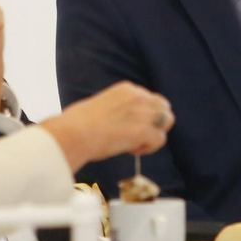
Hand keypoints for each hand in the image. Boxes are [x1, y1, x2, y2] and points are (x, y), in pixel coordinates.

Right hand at [40, 83, 173, 172]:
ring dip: (155, 134)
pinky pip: (160, 139)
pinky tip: (132, 150)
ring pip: (166, 121)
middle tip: (138, 136)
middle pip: (164, 107)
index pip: (150, 99)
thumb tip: (121, 122)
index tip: (131, 126)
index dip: (145, 115)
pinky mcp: (143, 130)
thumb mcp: (101, 105)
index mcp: (127, 89)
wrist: (74, 133)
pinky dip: (149, 148)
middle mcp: (138, 96)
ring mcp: (142, 113)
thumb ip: (118, 109)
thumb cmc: (78, 124)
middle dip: (156, 122)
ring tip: (136, 144)